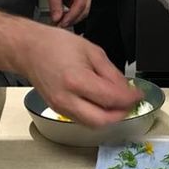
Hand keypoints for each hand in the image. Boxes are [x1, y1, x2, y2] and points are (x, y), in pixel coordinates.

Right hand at [22, 26, 142, 126]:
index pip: (111, 98)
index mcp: (77, 80)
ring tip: (118, 104)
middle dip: (121, 113)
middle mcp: (67, 98)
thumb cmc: (56, 45)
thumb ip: (111, 73)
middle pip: (102, 120)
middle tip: (130, 103)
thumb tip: (125, 89)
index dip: (130, 99)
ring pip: (92, 124)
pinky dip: (95, 115)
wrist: (29, 49)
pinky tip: (102, 104)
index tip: (138, 95)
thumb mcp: (92, 51)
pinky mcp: (57, 110)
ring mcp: (60, 107)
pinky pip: (81, 120)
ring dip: (109, 117)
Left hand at [44, 0, 92, 27]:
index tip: (61, 23)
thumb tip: (57, 19)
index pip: (80, 5)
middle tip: (58, 24)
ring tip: (59, 21)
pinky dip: (72, 17)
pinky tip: (63, 18)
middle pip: (84, 11)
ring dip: (71, 19)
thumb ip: (55, 5)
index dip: (71, 16)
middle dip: (71, 20)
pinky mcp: (85, 1)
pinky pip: (80, 12)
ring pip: (83, 13)